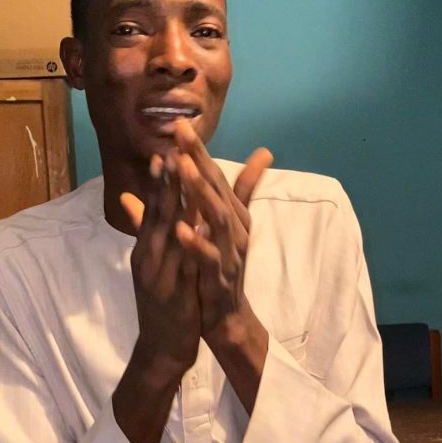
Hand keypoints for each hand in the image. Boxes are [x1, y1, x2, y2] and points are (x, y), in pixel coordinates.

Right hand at [121, 155, 200, 377]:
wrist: (162, 348)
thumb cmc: (162, 303)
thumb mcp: (152, 264)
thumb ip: (144, 230)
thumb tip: (130, 197)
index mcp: (146, 248)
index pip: (152, 208)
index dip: (159, 180)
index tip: (167, 149)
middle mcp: (148, 258)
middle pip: (157, 216)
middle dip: (165, 184)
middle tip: (172, 152)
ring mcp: (158, 276)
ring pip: (168, 237)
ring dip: (175, 207)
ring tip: (184, 184)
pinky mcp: (172, 295)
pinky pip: (182, 266)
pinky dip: (188, 246)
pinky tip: (197, 228)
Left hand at [172, 120, 272, 341]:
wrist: (226, 319)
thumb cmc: (220, 270)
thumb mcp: (223, 227)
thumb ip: (235, 193)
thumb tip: (262, 154)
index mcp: (229, 216)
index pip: (212, 176)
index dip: (197, 150)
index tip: (178, 123)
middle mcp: (233, 229)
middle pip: (216, 188)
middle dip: (198, 159)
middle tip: (180, 131)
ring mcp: (229, 252)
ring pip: (216, 217)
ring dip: (199, 192)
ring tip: (182, 168)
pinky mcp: (221, 277)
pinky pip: (209, 258)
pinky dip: (196, 243)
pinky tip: (180, 228)